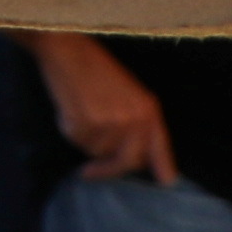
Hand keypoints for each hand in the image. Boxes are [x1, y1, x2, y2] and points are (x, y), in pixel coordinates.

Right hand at [33, 36, 173, 183]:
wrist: (68, 50)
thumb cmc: (97, 69)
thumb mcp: (130, 94)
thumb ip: (139, 124)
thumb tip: (139, 159)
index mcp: (149, 111)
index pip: (159, 150)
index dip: (162, 169)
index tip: (163, 182)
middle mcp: (134, 121)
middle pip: (126, 162)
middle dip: (106, 169)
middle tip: (89, 172)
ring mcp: (110, 123)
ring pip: (97, 153)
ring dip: (86, 141)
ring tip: (81, 113)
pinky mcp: (85, 124)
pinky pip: (77, 142)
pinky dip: (70, 131)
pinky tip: (70, 109)